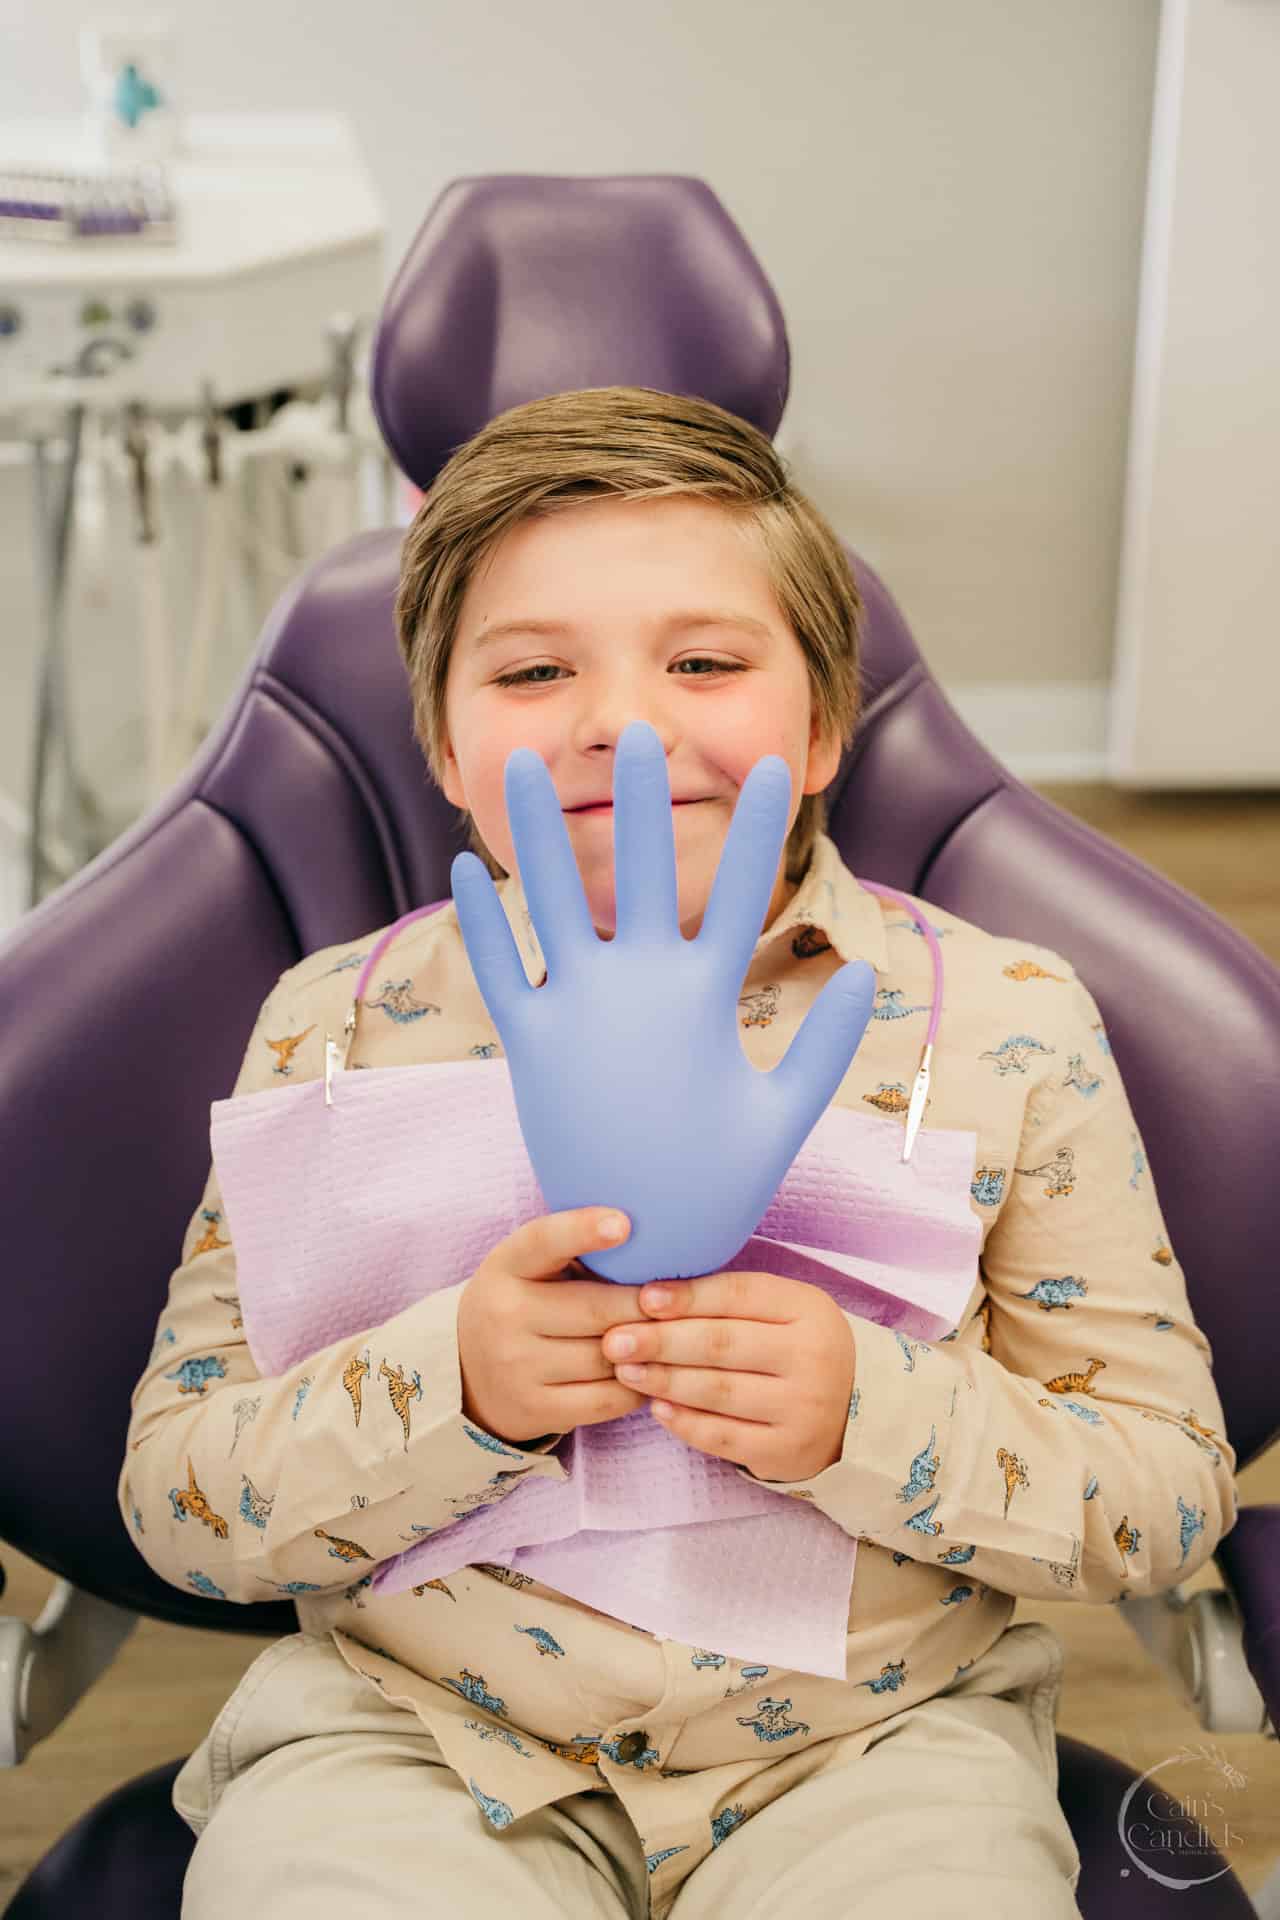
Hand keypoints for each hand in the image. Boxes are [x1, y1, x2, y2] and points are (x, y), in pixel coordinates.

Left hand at [450, 720, 875, 1287]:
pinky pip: (498, 969)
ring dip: (538, 830)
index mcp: (704, 1003)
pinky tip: (462, 867)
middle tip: (640, 732)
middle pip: (641, 871)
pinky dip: (479, 920)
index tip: (775, 768)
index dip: (763, 830)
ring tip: (525, 760)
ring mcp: (576, 1015)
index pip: (744, 895)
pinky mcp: (526, 1047)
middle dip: (643, 799)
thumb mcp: (783, 1119)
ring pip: (552, 900)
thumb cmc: (715, 1186)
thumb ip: (823, 1048)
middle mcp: (637, 993)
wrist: (635, 1252)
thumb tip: (863, 978)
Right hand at [457, 1206, 650, 1446]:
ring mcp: (516, 1366)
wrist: (470, 1373)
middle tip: (676, 1300)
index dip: (582, 1230)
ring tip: (668, 1336)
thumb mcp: (530, 1267)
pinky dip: (637, 1385)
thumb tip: (654, 1237)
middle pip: (596, 1309)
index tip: (624, 1223)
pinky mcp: (535, 1408)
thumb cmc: (524, 1303)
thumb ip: (575, 1250)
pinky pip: (607, 1399)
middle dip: (644, 1305)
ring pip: (607, 1357)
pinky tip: (648, 1372)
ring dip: (645, 1347)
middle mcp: (505, 1315)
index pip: (542, 1241)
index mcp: (506, 1266)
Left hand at [601, 1269, 856, 1482]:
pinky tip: (656, 1406)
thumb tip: (653, 1293)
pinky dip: (685, 1421)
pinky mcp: (786, 1450)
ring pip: (718, 1391)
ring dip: (664, 1379)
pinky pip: (724, 1436)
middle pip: (722, 1344)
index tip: (643, 1299)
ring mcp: (801, 1408)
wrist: (859, 1412)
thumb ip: (732, 1299)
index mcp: (808, 1309)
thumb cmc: (801, 1348)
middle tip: (615, 1340)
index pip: (739, 1295)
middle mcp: (810, 1357)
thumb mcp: (785, 1311)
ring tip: (625, 1369)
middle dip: (661, 1340)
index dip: (688, 1296)